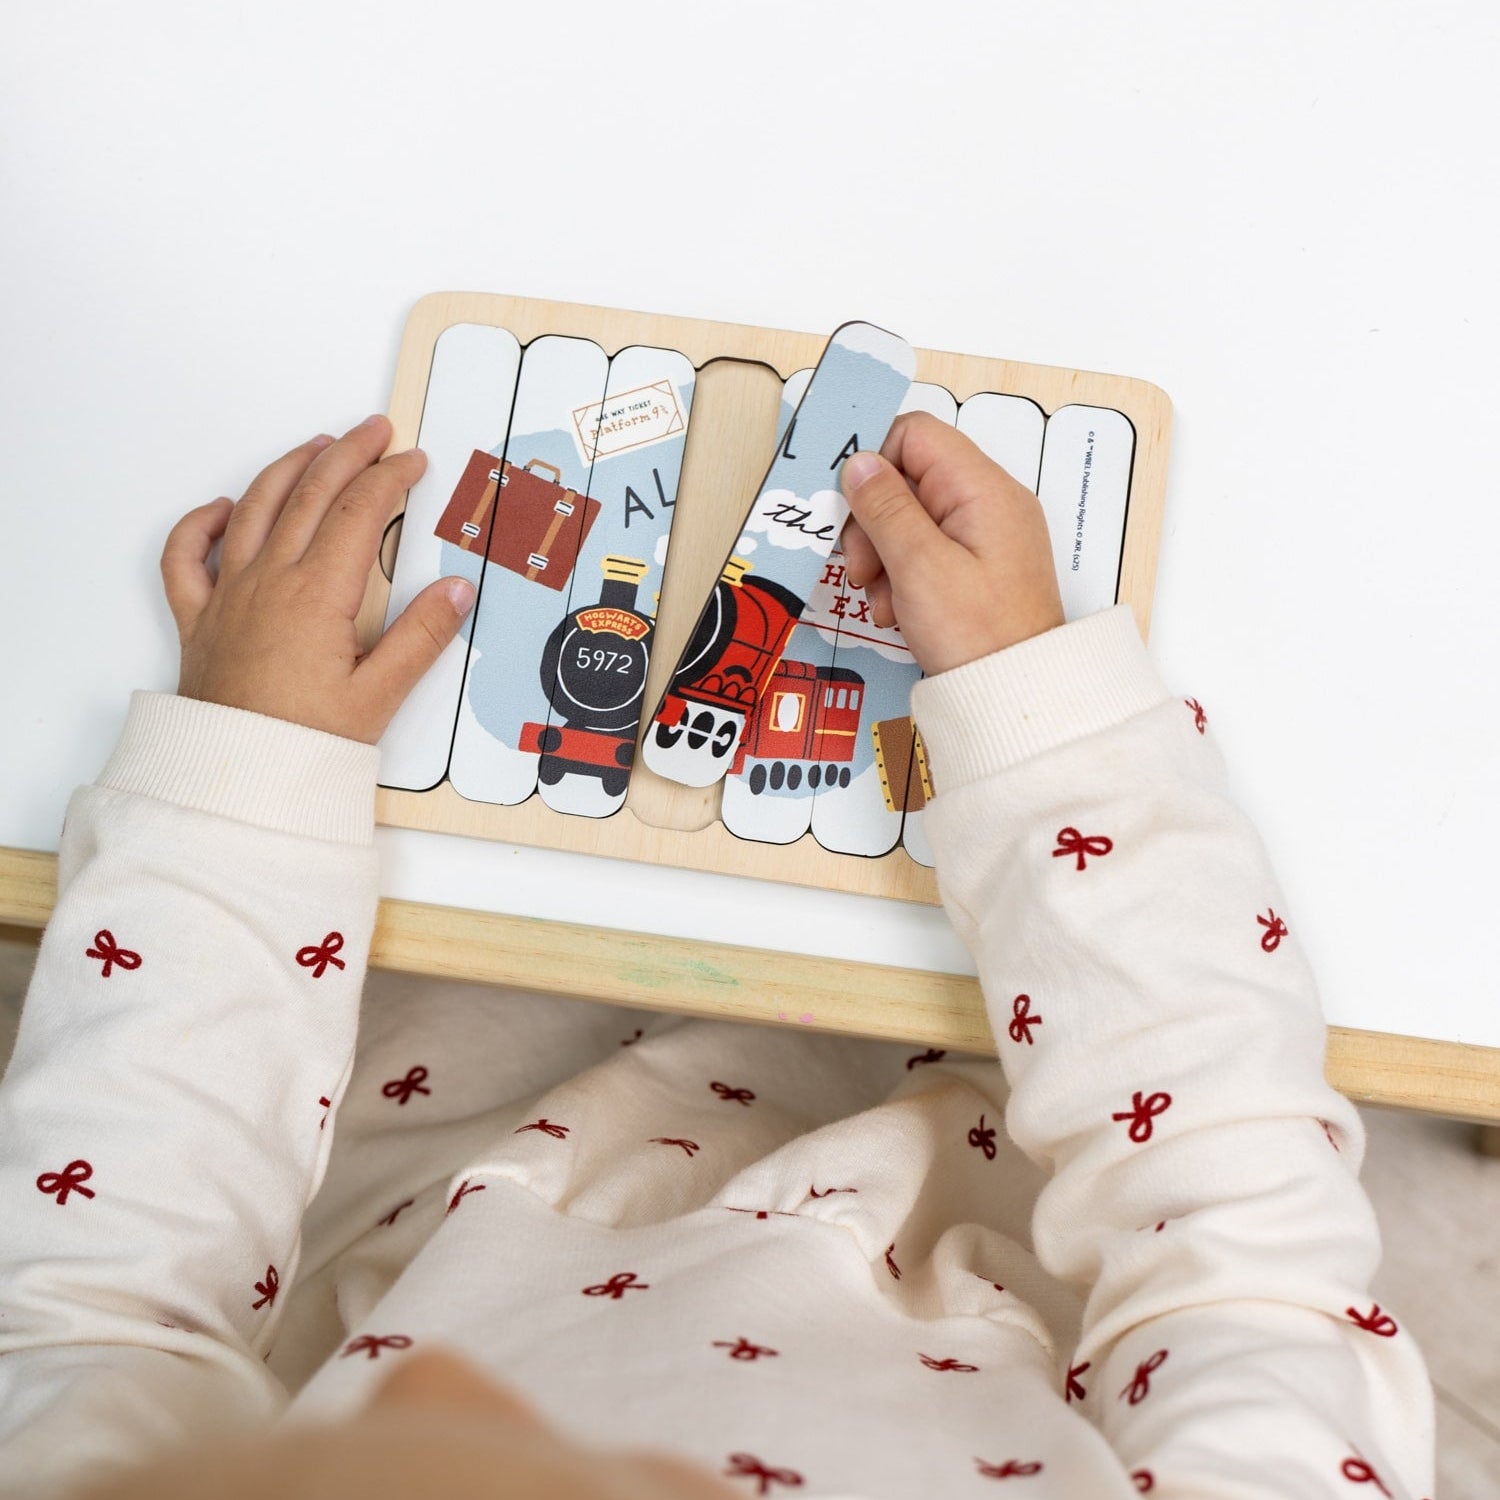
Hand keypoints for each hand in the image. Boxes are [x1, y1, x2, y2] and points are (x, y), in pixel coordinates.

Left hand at [161, 415, 475, 744]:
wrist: (236, 777)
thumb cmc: (304, 743)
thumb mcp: (380, 695)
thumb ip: (421, 637)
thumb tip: (456, 590)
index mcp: (317, 594)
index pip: (358, 512)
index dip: (389, 478)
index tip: (413, 461)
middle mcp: (270, 580)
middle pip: (310, 494)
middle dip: (346, 453)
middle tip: (374, 431)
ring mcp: (229, 594)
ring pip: (255, 508)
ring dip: (288, 468)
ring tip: (316, 446)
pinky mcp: (200, 618)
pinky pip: (186, 556)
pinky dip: (202, 522)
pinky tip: (223, 508)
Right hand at [838, 412, 1065, 676]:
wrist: (1016, 697)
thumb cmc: (980, 636)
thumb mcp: (918, 566)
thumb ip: (886, 507)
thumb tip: (861, 463)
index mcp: (983, 489)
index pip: (915, 435)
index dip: (874, 463)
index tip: (848, 505)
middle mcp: (989, 504)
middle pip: (909, 480)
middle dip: (873, 522)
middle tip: (861, 567)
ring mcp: (985, 537)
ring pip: (911, 520)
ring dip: (883, 556)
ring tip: (881, 598)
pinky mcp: (978, 568)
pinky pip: (927, 553)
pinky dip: (902, 578)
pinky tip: (897, 610)